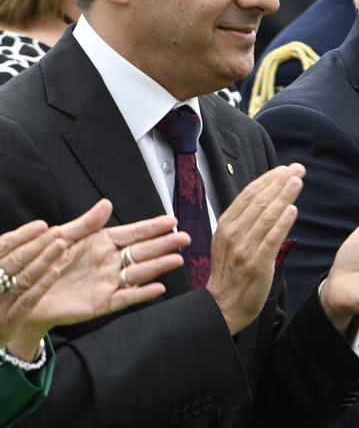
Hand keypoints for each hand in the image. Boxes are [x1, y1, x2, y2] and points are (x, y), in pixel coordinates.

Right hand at [0, 221, 65, 354]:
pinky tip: (55, 272)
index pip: (2, 248)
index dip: (22, 236)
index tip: (42, 225)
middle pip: (13, 261)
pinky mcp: (7, 324)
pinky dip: (40, 286)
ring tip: (62, 245)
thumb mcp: (1, 277)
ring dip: (42, 260)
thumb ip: (13, 254)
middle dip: (36, 245)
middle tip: (57, 231)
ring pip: (21, 279)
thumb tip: (39, 229)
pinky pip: (26, 302)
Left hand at [6, 200, 187, 359]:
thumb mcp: (63, 236)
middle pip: (142, 252)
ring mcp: (109, 282)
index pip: (133, 233)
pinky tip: (158, 287)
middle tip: (183, 238)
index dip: (152, 227)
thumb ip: (87, 222)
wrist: (26, 293)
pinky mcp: (103, 303)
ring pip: (139, 273)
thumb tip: (107, 203)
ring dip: (159, 266)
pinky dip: (142, 294)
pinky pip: (127, 298)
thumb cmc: (44, 262)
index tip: (171, 220)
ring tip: (176, 259)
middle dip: (164, 244)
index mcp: (102, 243)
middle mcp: (110, 262)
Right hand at [206, 164, 303, 335]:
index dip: (268, 179)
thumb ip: (244, 220)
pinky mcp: (256, 264)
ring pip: (266, 216)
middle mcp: (233, 234)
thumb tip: (264, 197)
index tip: (284, 168)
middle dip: (280, 182)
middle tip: (298, 169)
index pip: (249, 195)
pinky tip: (293, 210)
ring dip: (284, 196)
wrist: (222, 306)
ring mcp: (244, 249)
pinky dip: (282, 223)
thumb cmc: (230, 272)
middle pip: (259, 201)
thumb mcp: (229, 241)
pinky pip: (271, 239)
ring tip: (297, 182)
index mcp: (226, 225)